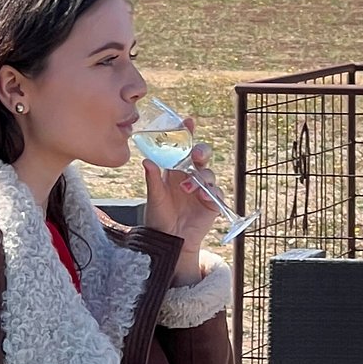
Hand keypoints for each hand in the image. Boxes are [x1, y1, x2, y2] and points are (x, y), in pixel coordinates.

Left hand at [142, 117, 219, 283]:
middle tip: (196, 155)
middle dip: (201, 151)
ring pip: (209, 173)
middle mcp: (190, 177)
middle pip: (202, 156)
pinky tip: (202, 197)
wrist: (169, 242)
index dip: (186, 134)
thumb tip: (146, 160)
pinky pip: (216, 192)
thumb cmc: (158, 219)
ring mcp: (202, 189)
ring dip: (201, 177)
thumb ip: (152, 180)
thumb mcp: (154, 198)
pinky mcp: (211, 203)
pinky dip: (210, 192)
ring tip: (188, 187)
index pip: (182, 148)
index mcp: (174, 171)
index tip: (188, 121)